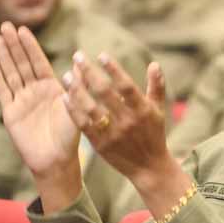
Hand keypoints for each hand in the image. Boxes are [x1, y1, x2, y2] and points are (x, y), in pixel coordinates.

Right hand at [0, 22, 79, 179]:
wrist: (55, 160)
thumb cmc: (69, 137)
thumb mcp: (75, 108)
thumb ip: (75, 86)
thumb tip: (80, 62)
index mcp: (52, 88)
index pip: (39, 62)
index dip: (31, 46)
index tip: (23, 29)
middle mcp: (36, 92)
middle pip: (22, 64)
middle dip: (15, 45)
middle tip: (6, 25)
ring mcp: (22, 101)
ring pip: (11, 74)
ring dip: (4, 56)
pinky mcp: (11, 113)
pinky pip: (3, 91)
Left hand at [63, 53, 175, 189]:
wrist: (149, 167)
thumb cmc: (154, 134)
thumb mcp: (159, 111)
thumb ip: (156, 87)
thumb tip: (154, 64)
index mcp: (143, 110)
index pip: (126, 85)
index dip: (113, 69)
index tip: (101, 55)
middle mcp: (127, 120)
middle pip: (105, 93)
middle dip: (89, 72)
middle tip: (78, 56)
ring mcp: (113, 133)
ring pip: (90, 108)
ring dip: (76, 90)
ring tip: (66, 75)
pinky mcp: (100, 144)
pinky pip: (84, 125)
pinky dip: (73, 111)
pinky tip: (64, 97)